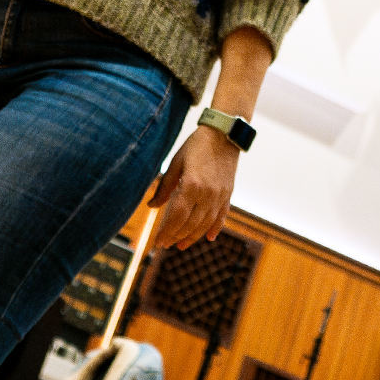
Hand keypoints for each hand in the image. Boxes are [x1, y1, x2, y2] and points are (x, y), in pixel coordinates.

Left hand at [149, 126, 239, 249]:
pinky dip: (215, 228)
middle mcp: (207, 194)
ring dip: (193, 237)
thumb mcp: (176, 163)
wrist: (223, 134)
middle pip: (190, 224)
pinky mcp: (228, 194)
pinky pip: (222, 216)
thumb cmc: (195, 146)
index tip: (158, 241)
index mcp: (191, 185)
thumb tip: (152, 206)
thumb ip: (164, 187)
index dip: (166, 231)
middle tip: (166, 245)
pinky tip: (210, 238)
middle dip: (176, 236)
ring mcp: (220, 195)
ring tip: (181, 245)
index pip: (177, 217)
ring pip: (205, 224)